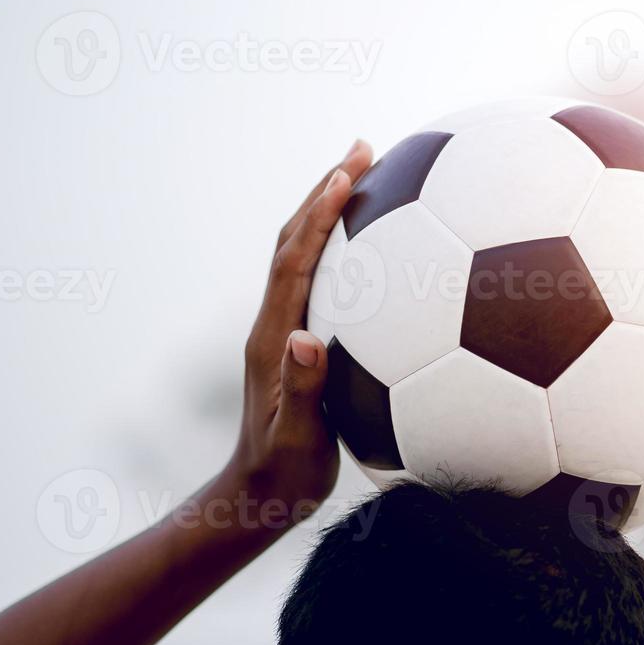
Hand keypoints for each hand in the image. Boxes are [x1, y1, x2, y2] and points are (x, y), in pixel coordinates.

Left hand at [224, 139, 372, 514]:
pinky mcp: (300, 343)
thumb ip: (305, 392)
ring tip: (369, 175)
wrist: (259, 496)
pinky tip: (384, 247)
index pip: (294, 260)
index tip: (346, 171)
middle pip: (295, 241)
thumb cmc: (285, 474)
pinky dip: (344, 248)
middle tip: (364, 148)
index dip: (317, 213)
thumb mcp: (299, 440)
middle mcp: (276, 324)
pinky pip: (322, 280)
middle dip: (325, 190)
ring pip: (306, 256)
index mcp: (274, 338)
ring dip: (330, 211)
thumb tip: (308, 340)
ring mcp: (286, 331)